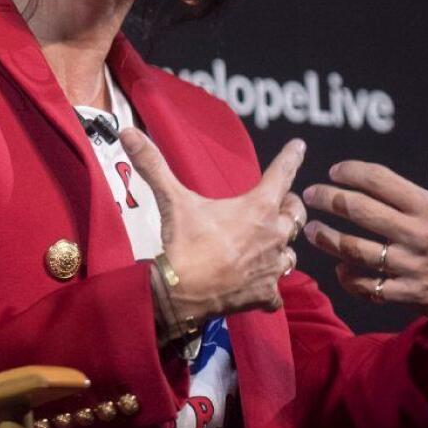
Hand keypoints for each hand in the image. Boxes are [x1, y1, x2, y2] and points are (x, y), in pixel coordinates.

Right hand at [120, 128, 306, 329]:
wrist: (180, 294)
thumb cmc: (183, 243)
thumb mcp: (173, 199)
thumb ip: (154, 164)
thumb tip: (128, 133)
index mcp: (258, 207)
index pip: (283, 173)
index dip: (291, 157)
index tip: (299, 146)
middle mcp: (273, 234)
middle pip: (296, 214)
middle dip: (290, 207)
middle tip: (281, 203)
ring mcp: (272, 266)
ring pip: (291, 252)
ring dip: (282, 246)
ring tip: (270, 244)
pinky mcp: (266, 293)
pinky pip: (277, 290)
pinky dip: (269, 286)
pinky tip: (259, 284)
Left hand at [301, 141, 427, 365]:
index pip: (381, 180)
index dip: (352, 172)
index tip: (335, 171)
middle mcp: (418, 234)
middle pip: (361, 210)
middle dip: (329, 199)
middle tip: (310, 194)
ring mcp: (411, 266)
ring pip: (356, 250)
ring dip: (328, 238)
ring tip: (311, 229)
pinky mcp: (409, 294)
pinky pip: (368, 286)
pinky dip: (348, 277)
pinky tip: (339, 267)